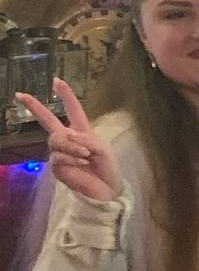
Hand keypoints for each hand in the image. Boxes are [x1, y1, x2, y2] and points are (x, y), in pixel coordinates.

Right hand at [16, 78, 122, 201]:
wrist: (106, 190)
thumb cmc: (107, 168)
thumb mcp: (102, 149)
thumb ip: (85, 139)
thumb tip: (67, 135)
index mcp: (82, 131)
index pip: (73, 109)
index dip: (65, 95)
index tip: (56, 80)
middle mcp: (68, 139)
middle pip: (47, 120)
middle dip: (34, 106)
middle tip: (20, 94)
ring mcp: (60, 153)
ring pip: (57, 140)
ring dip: (72, 146)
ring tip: (86, 156)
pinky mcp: (56, 167)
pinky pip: (59, 156)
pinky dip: (72, 158)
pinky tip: (82, 163)